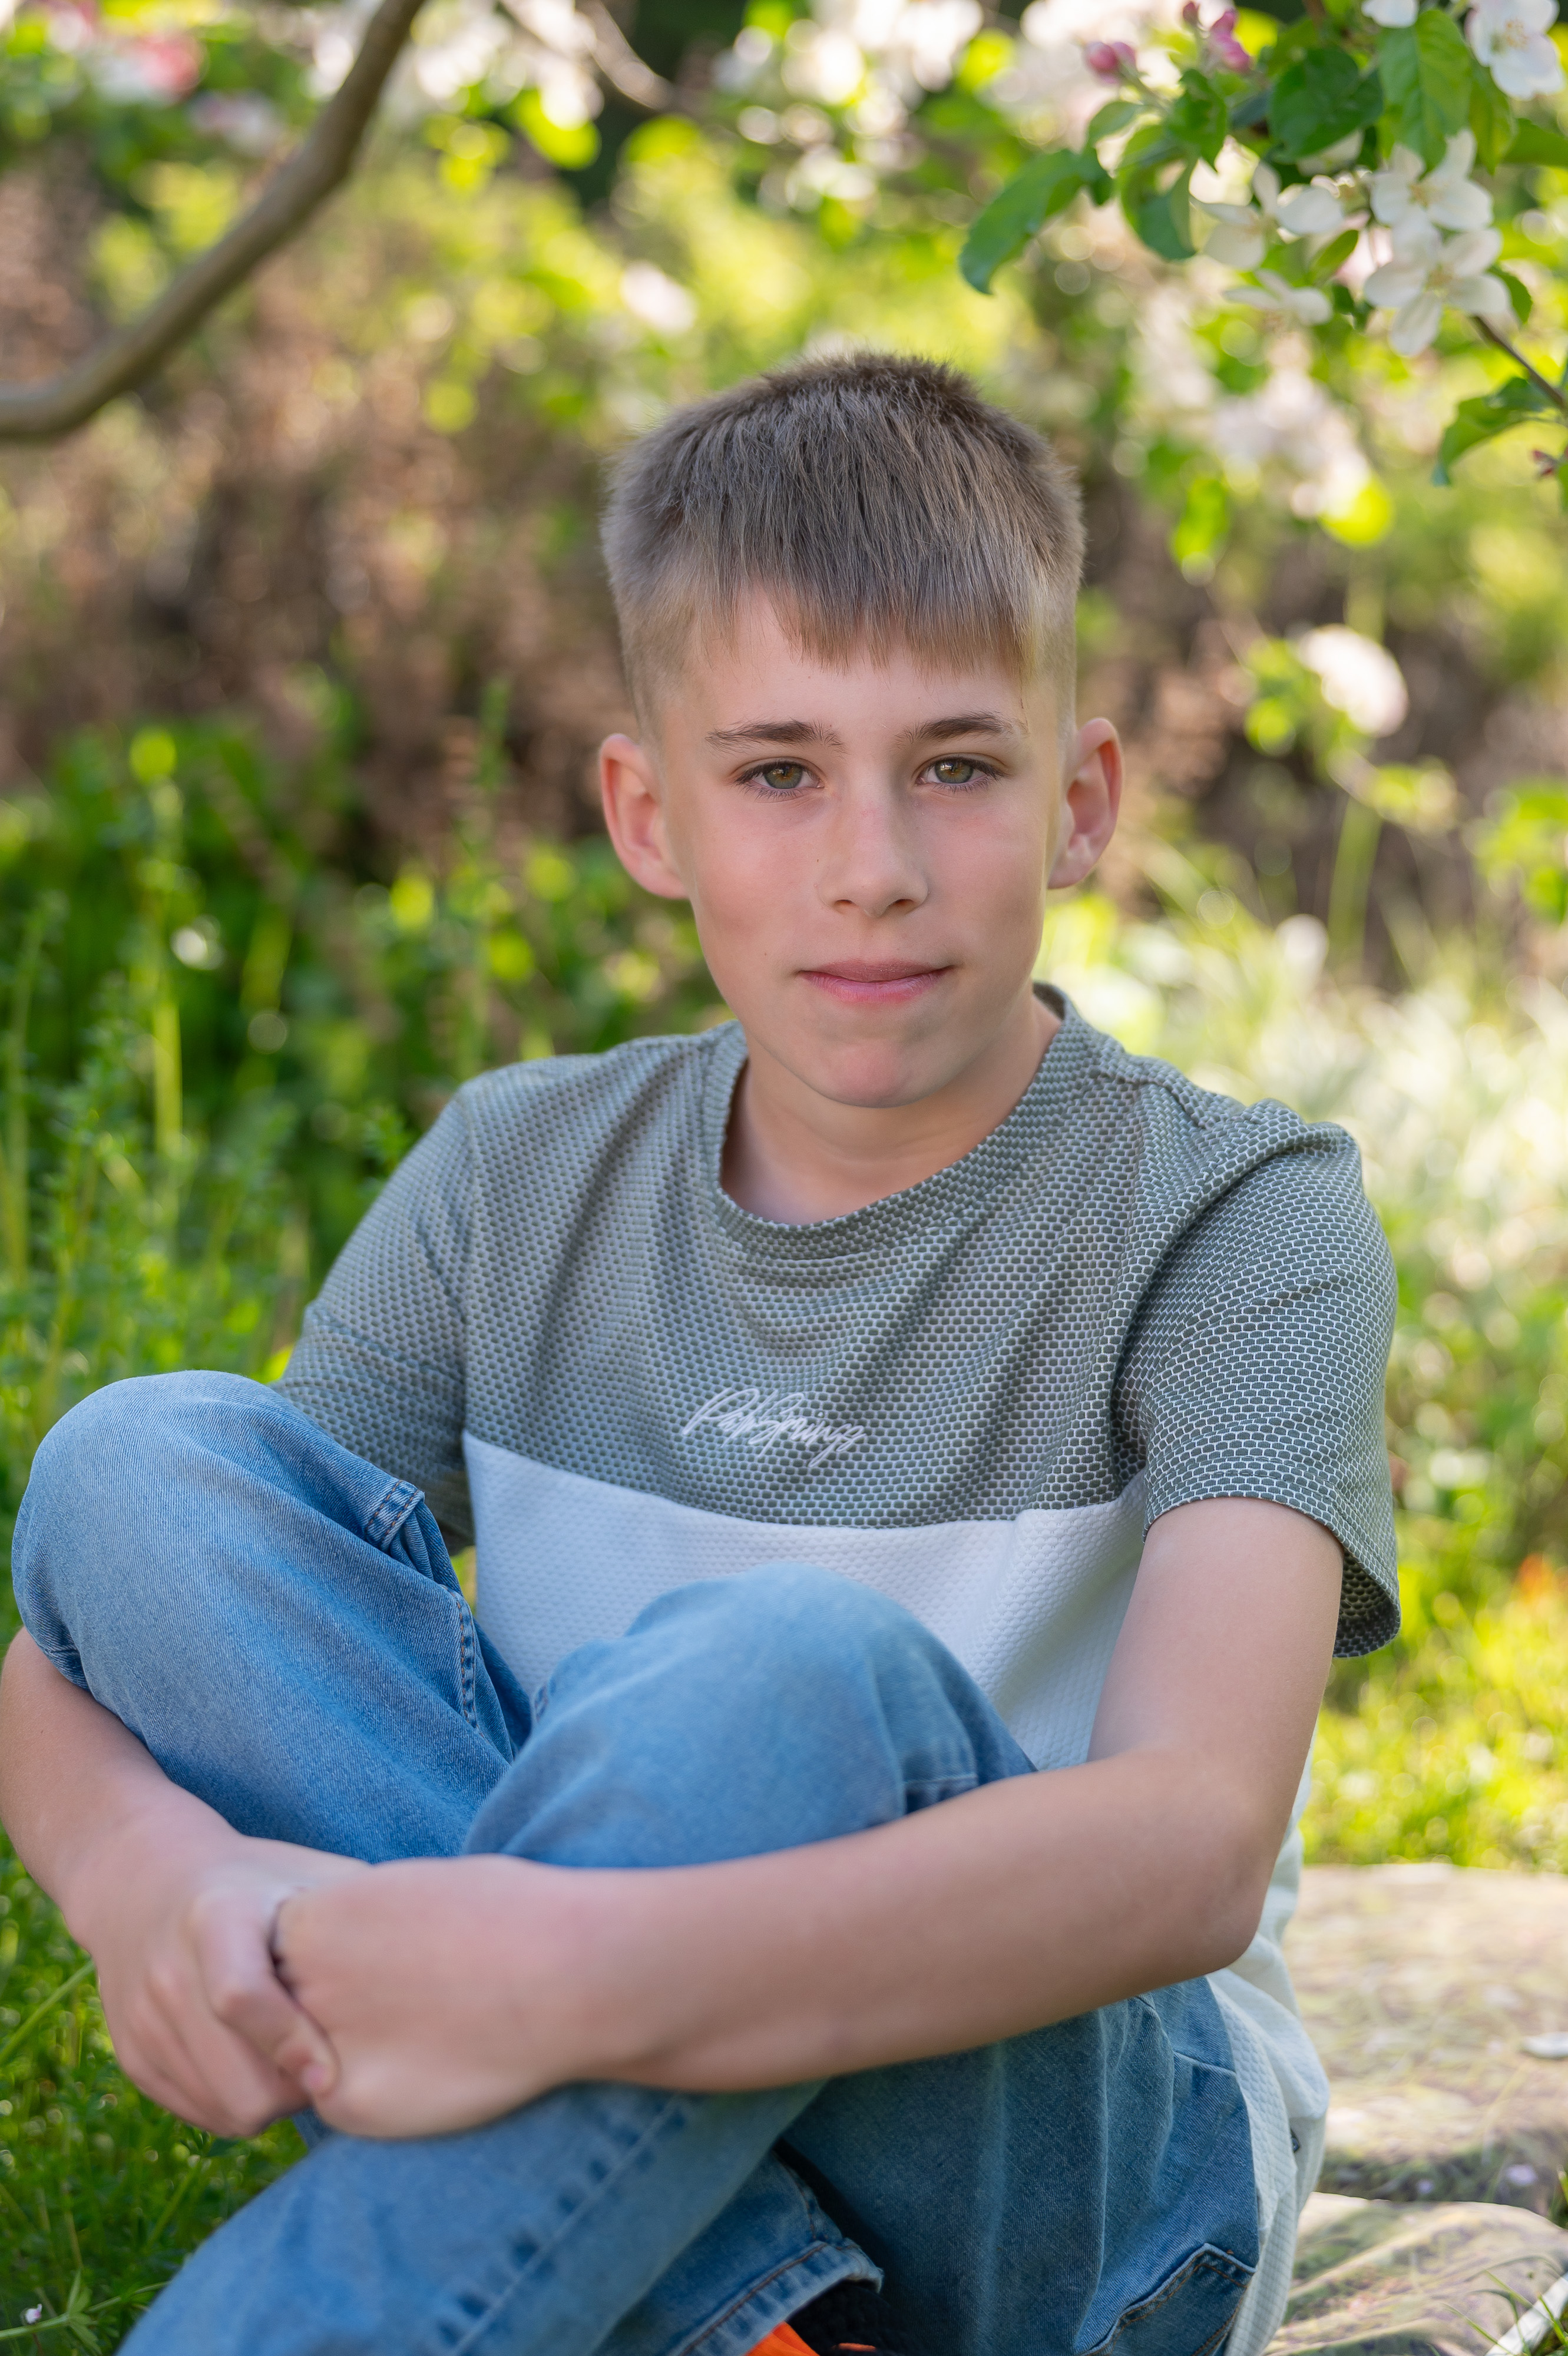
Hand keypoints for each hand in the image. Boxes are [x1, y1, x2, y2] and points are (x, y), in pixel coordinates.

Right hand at [74, 1819, 365, 2136]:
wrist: (146, 1882)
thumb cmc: (259, 1880)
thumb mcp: (306, 1875)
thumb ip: (360, 1914)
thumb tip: (434, 1959)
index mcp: (216, 1915)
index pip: (241, 1997)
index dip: (293, 2042)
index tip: (333, 2072)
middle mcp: (168, 1970)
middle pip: (238, 2080)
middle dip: (296, 2090)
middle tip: (329, 2064)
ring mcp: (141, 2019)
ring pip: (224, 2108)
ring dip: (272, 2101)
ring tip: (299, 2060)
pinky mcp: (132, 2055)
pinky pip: (199, 2114)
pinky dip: (237, 2104)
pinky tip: (260, 2065)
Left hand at [273, 1856, 600, 2138]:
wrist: (561, 1969)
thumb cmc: (499, 1915)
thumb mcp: (402, 1891)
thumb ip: (351, 1926)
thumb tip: (340, 1955)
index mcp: (307, 1922)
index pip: (286, 1956)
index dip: (338, 1961)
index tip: (393, 1959)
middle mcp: (296, 1986)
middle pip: (294, 2009)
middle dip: (337, 2010)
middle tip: (407, 1999)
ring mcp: (316, 2048)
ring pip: (313, 2061)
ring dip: (354, 2052)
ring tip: (427, 2026)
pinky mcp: (348, 2104)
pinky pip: (342, 2103)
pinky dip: (381, 2090)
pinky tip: (436, 2059)